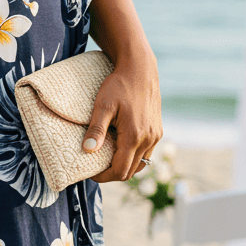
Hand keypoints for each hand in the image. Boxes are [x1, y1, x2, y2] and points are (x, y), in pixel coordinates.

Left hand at [82, 47, 161, 181]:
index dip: (104, 176)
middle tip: (96, 167)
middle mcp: (149, 139)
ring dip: (124, 165)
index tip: (91, 173)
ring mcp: (155, 135)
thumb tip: (87, 150)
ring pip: (140, 164)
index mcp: (134, 136)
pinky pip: (146, 153)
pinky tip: (120, 147)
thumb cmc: (119, 85)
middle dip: (112, 173)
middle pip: (130, 171)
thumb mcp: (103, 106)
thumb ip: (96, 129)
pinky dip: (133, 156)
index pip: (120, 170)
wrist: (140, 69)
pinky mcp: (158, 130)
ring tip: (107, 158)